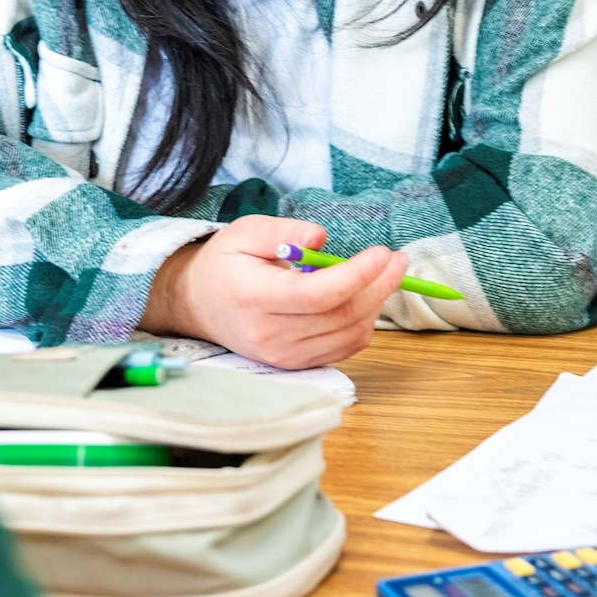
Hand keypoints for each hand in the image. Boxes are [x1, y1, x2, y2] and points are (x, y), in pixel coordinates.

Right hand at [138, 215, 403, 369]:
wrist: (199, 304)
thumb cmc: (225, 264)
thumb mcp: (245, 232)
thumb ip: (283, 232)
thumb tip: (320, 238)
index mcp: (253, 298)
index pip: (317, 295)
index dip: (357, 275)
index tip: (382, 253)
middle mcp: (269, 334)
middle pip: (340, 316)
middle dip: (379, 286)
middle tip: (397, 259)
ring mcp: (283, 355)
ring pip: (349, 335)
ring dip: (376, 304)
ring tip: (385, 274)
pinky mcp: (295, 364)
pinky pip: (344, 348)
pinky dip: (362, 323)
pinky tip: (364, 297)